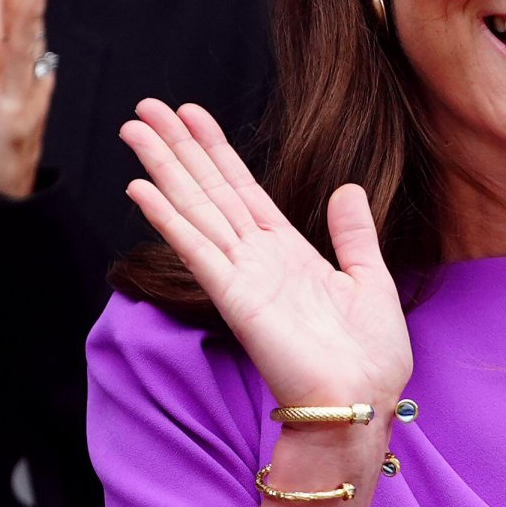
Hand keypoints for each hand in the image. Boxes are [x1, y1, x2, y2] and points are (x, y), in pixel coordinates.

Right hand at [121, 100, 413, 432]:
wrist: (361, 400)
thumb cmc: (370, 357)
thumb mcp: (372, 280)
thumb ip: (354, 235)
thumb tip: (347, 189)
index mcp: (289, 253)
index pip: (243, 189)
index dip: (216, 150)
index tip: (191, 114)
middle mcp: (258, 260)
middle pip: (208, 190)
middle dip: (177, 147)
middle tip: (144, 106)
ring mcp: (242, 278)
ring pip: (195, 209)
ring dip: (163, 168)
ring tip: (133, 128)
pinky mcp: (234, 299)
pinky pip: (196, 250)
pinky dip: (169, 219)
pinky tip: (141, 189)